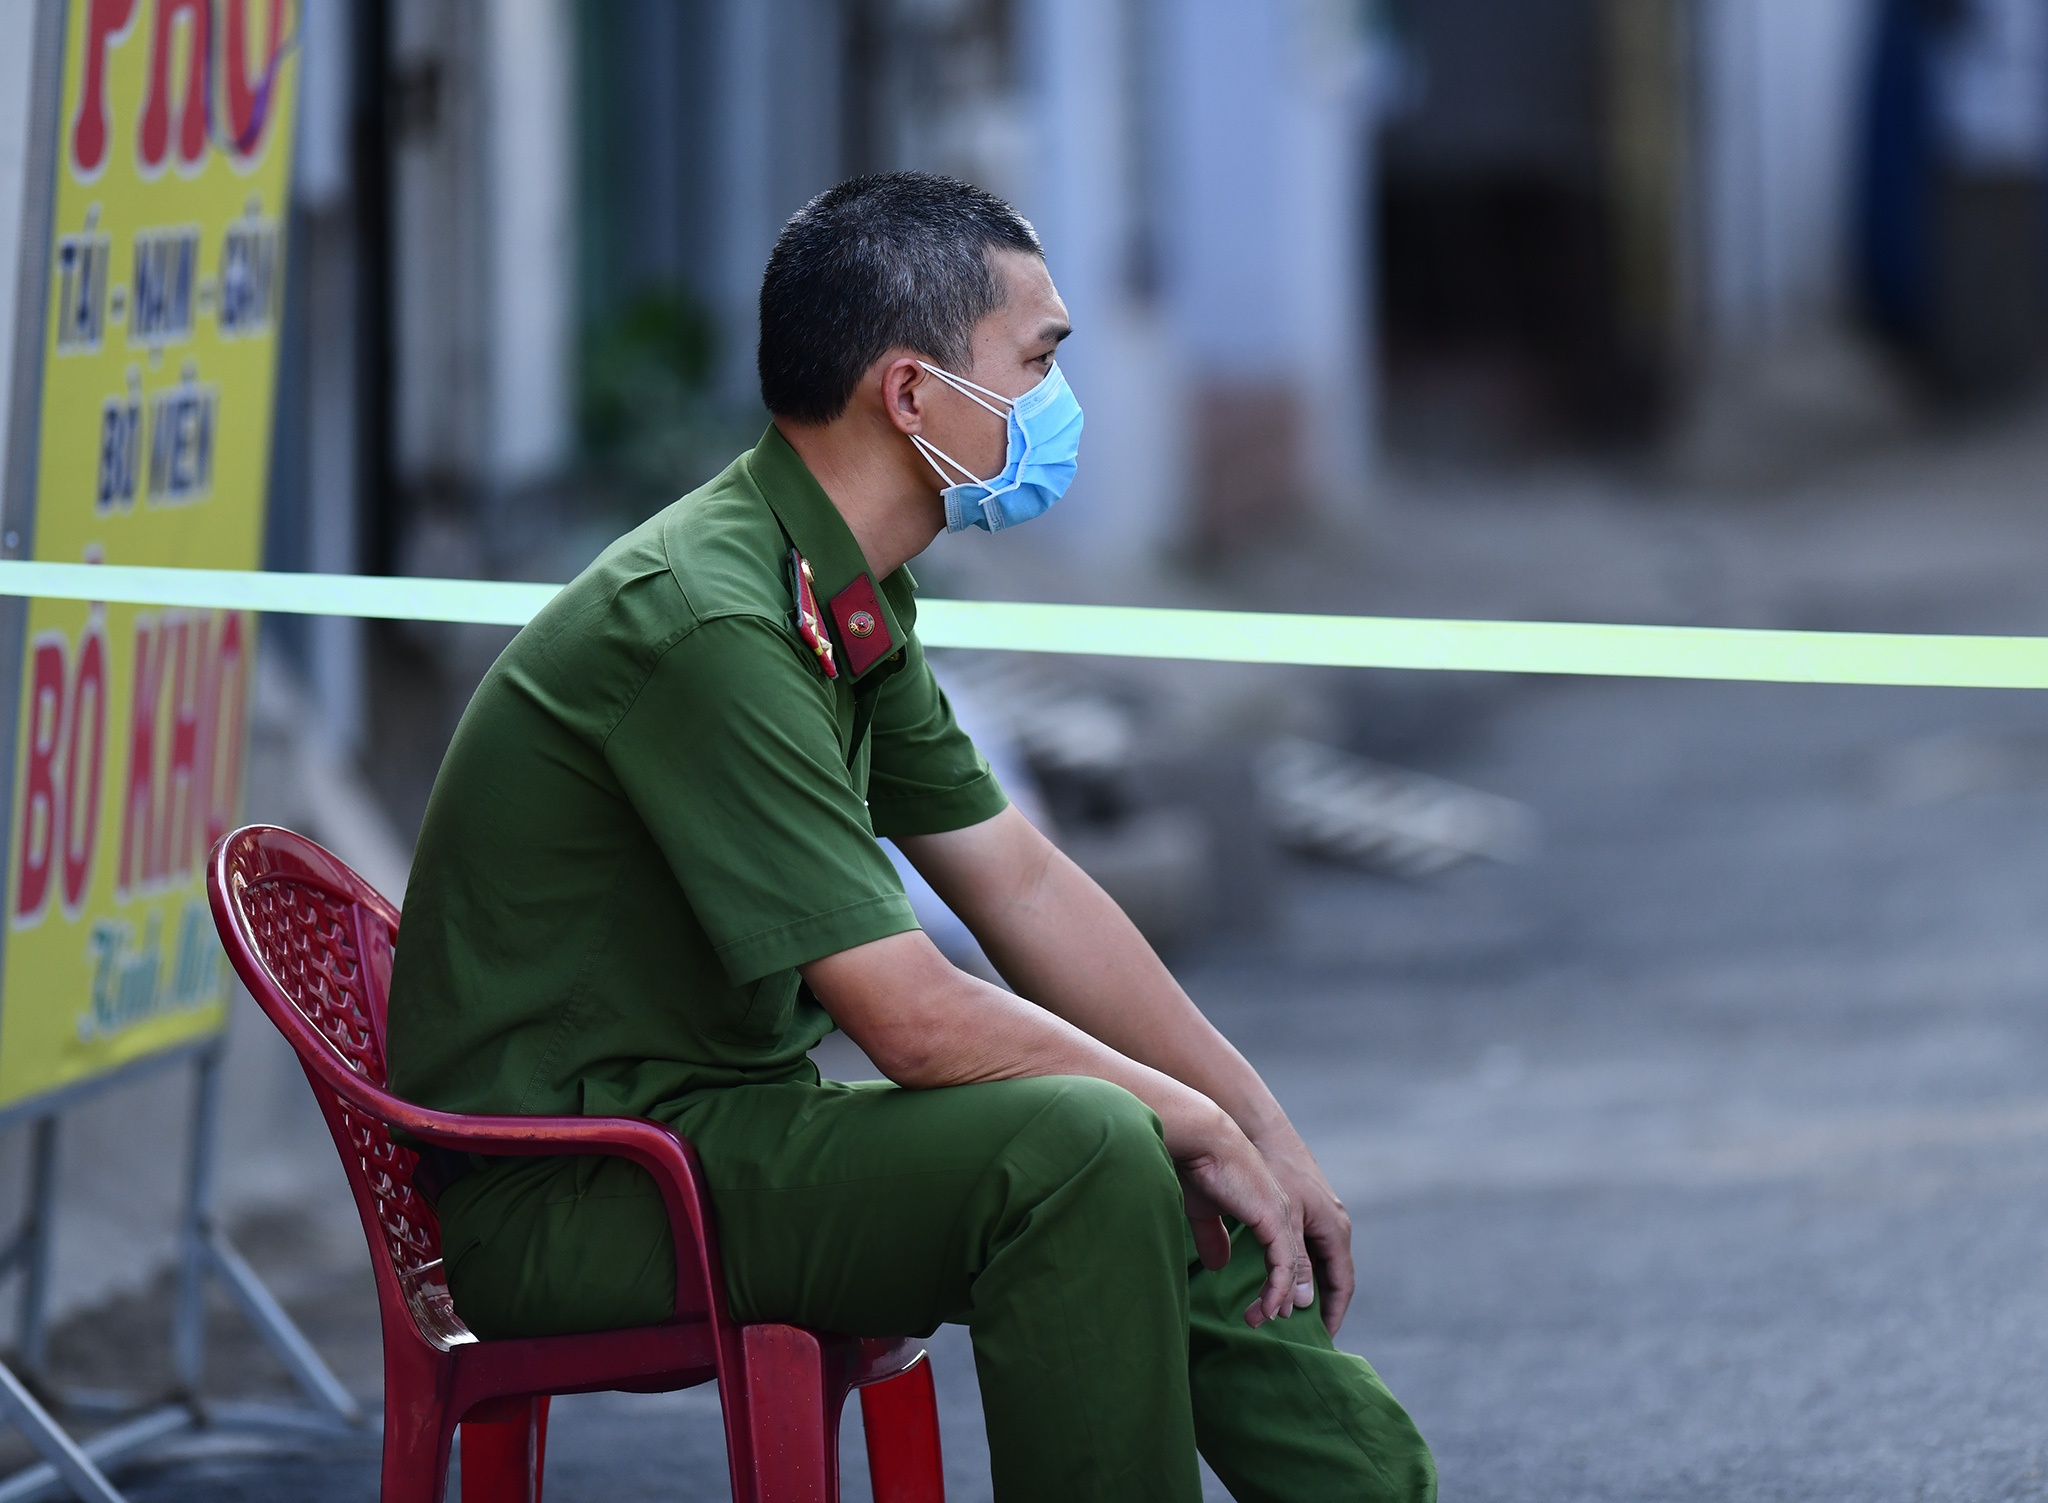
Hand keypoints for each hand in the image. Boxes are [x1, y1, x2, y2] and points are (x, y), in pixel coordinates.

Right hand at [1173, 1120, 1312, 1327]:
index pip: (1293, 1256)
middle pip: (1307, 1267)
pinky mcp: (1274, 1220)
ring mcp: (1283, 1218)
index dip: (1290, 1285)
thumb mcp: (1206, 1211)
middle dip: (1296, 1300)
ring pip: (1294, 1270)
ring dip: (1279, 1300)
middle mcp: (1286, 1216)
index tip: (1278, 1312)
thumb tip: (1218, 1265)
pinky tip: (1267, 1309)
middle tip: (1279, 1324)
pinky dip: (1277, 1290)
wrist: (1202, 1140)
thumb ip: (1215, 1238)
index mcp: (1273, 1212)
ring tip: (1261, 1321)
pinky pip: (1283, 1266)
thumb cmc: (1201, 1169)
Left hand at [1255, 1127, 1354, 1334]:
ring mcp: (1317, 1216)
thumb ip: (1295, 1260)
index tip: (1321, 1342)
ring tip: (1285, 1314)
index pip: (1342, 1285)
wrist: (1261, 1129)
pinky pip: (1304, 1248)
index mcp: (1335, 1230)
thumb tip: (1302, 1303)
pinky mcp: (1301, 1209)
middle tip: (1301, 1335)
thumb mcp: (1286, 1219)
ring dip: (1303, 1288)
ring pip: (1316, 1263)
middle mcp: (1332, 1225)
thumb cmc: (1276, 1170)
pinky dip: (1294, 1268)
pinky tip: (1274, 1278)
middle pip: (1331, 1277)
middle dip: (1318, 1307)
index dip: (1333, 1315)